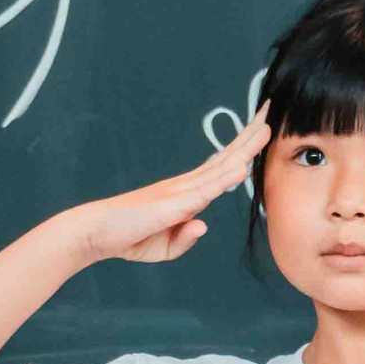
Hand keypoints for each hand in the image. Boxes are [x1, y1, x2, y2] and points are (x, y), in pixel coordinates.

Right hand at [73, 109, 270, 265]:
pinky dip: (224, 179)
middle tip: (269, 116)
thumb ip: (184, 238)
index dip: (240, 150)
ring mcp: (178, 193)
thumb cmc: (126, 237)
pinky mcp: (171, 205)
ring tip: (265, 129)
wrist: (95, 233)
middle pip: (224, 158)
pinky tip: (241, 169)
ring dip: (244, 149)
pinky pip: (203, 191)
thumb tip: (201, 225)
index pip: (219, 168)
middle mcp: (184, 187)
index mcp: (184, 194)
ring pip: (219, 168)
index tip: (258, 133)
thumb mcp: (164, 247)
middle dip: (248, 138)